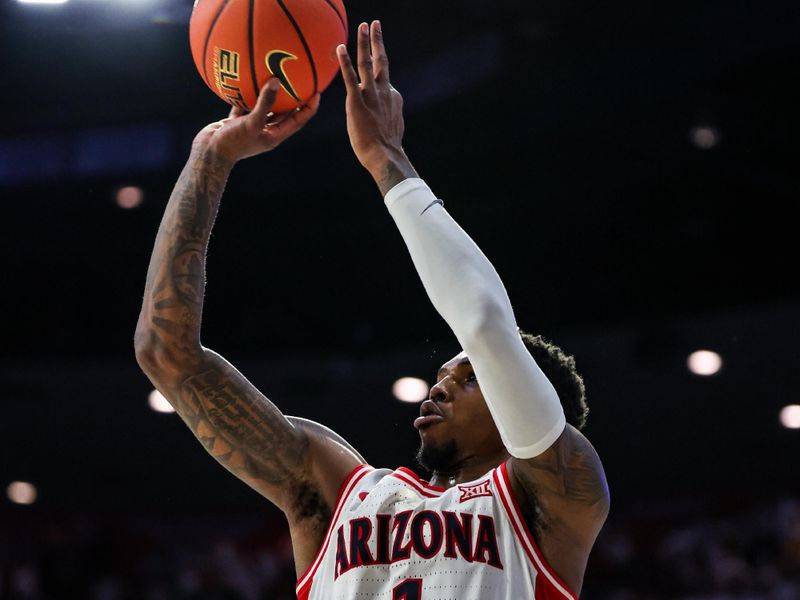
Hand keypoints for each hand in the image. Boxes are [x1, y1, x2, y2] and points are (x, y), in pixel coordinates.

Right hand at [192, 78, 319, 166]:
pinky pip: (244, 104)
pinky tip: (247, 78)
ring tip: (276, 75)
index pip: (298, 121)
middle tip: (301, 79)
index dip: (309, 108)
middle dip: (293, 98)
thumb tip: (276, 80)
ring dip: (270, 94)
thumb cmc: (233, 143)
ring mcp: (251, 126)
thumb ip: (265, 103)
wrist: (208, 153)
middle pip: (284, 113)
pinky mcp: (236, 121)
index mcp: (275, 136)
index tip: (317, 92)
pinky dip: (246, 94)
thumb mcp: (252, 122)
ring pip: (264, 107)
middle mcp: (265, 131)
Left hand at [337, 21, 416, 191]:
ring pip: (368, 63)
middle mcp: (384, 91)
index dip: (378, 71)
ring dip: (364, 43)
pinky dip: (345, 61)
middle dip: (377, 40)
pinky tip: (340, 47)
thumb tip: (382, 113)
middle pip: (381, 60)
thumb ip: (386, 114)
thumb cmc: (385, 147)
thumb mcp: (391, 126)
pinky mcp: (357, 102)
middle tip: (374, 24)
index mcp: (392, 96)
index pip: (383, 79)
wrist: (385, 156)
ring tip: (363, 26)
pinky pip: (350, 78)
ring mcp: (371, 95)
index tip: (375, 60)